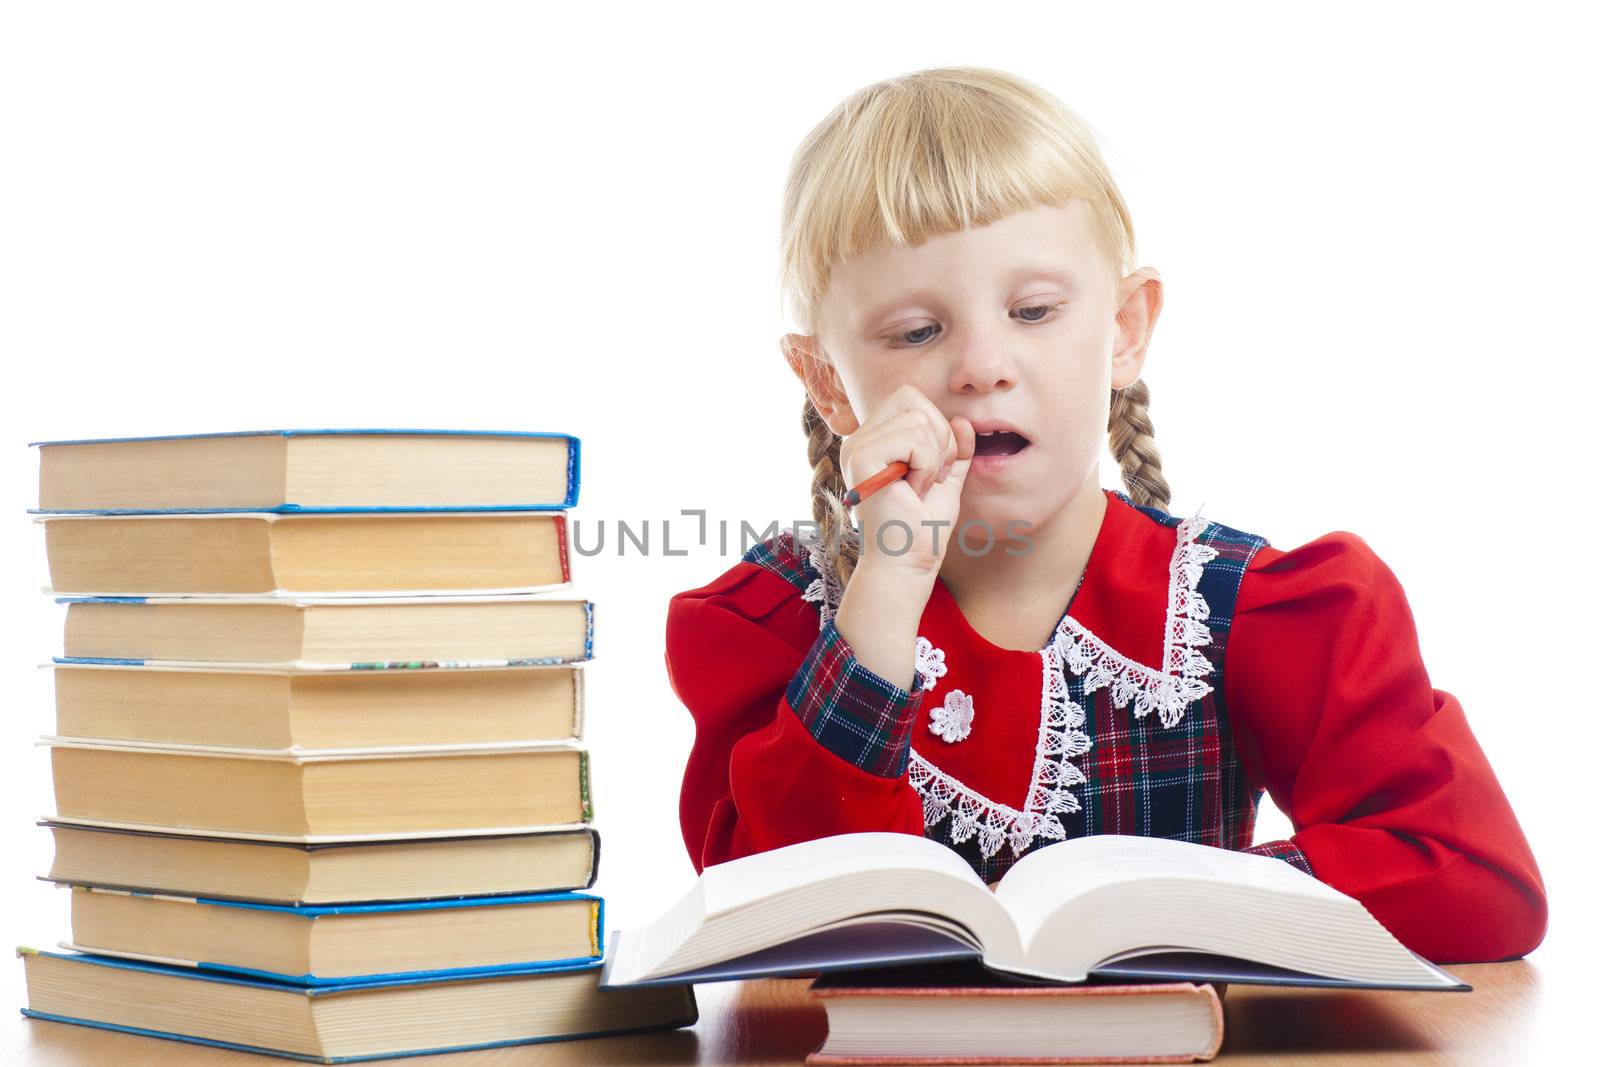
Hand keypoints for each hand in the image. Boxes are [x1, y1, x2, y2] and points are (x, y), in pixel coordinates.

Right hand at [838, 384, 976, 576]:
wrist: (908, 562)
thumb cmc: (923, 528)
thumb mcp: (947, 480)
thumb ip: (955, 450)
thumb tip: (963, 420)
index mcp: (876, 440)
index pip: (910, 397)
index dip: (936, 426)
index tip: (933, 469)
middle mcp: (860, 438)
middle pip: (911, 397)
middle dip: (937, 437)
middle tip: (927, 477)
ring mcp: (857, 446)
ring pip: (917, 420)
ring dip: (933, 459)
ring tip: (917, 488)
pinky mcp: (860, 457)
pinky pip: (913, 439)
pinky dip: (926, 467)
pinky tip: (912, 492)